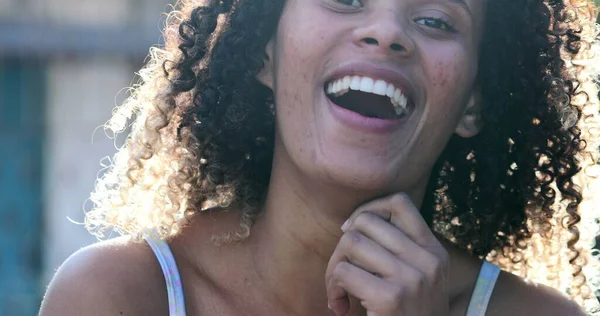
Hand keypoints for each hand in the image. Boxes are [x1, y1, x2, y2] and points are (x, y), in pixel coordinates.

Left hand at [325, 193, 449, 315]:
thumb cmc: (409, 315)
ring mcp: (412, 278)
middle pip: (366, 221)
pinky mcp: (392, 298)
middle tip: (343, 270)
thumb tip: (352, 223)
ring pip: (350, 243)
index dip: (368, 209)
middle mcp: (428, 260)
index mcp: (434, 250)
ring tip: (340, 290)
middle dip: (343, 243)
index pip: (399, 202)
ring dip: (334, 268)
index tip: (354, 231)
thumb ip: (398, 249)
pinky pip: (343, 272)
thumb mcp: (418, 277)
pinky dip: (332, 289)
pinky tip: (341, 307)